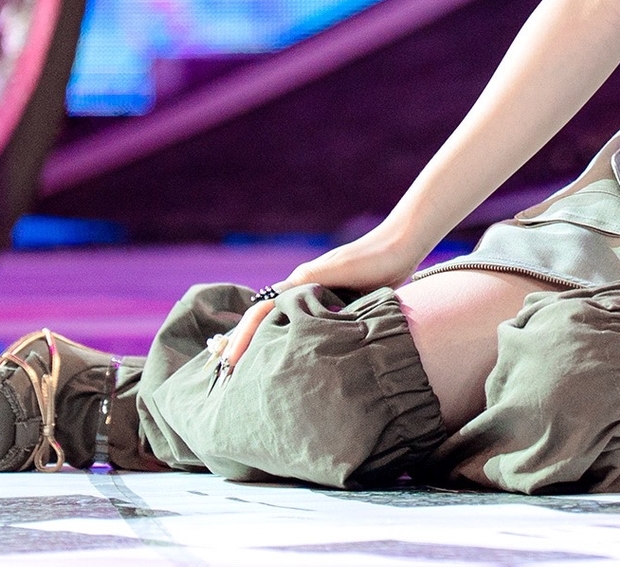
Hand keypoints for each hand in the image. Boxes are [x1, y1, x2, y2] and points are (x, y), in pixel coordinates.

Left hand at [215, 221, 428, 372]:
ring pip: (262, 310)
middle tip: (220, 372)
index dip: (251, 342)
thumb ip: (342, 321)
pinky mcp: (311, 275)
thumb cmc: (385, 276)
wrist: (399, 247)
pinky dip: (260, 320)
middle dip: (237, 345)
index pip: (271, 321)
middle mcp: (300, 285)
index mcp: (308, 297)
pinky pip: (279, 300)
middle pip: (259, 317)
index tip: (235, 368)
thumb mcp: (361, 308)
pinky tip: (250, 337)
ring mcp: (304, 279)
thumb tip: (334, 354)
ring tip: (227, 362)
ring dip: (242, 337)